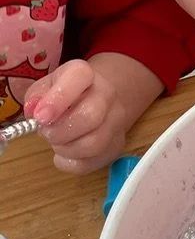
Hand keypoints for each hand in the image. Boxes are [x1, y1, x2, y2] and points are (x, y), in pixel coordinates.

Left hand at [23, 58, 131, 173]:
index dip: (58, 99)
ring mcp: (116, 121)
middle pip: (91, 116)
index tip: (40, 117)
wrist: (98, 100)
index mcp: (85, 75)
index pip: (79, 78)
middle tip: (45, 133)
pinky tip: (65, 154)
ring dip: (66, 149)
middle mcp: (107, 94)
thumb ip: (36, 97)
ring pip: (94, 144)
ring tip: (56, 142)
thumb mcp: (45, 87)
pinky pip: (93, 162)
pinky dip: (72, 163)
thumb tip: (34, 112)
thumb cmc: (64, 95)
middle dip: (60, 131)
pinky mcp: (116, 145)